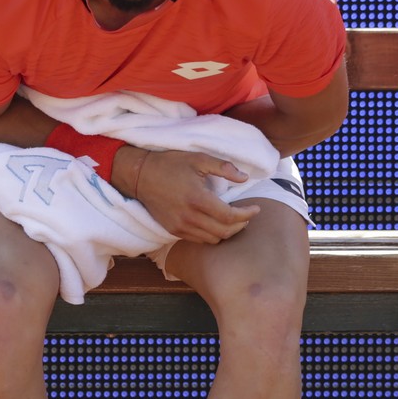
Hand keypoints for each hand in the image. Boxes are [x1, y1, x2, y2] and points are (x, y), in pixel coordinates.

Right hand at [122, 148, 259, 244]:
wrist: (140, 175)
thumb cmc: (170, 164)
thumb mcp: (198, 158)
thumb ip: (223, 168)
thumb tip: (244, 178)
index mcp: (197, 198)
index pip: (229, 216)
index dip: (246, 215)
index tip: (256, 209)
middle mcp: (189, 217)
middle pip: (224, 232)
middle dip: (239, 225)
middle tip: (246, 215)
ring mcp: (179, 226)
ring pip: (212, 239)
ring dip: (226, 232)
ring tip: (232, 220)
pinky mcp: (173, 230)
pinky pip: (198, 240)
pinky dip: (211, 235)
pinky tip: (214, 223)